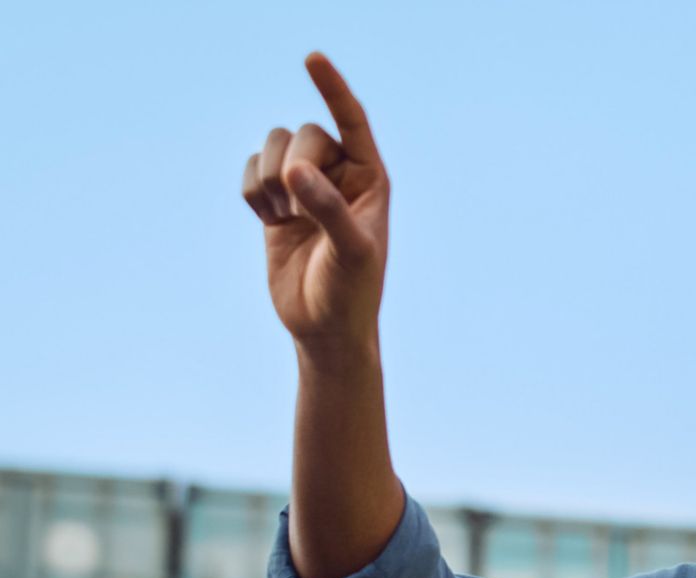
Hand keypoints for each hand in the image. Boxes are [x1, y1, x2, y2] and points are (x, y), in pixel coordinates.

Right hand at [240, 54, 389, 354]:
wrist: (324, 327)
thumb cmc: (351, 291)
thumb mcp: (350, 251)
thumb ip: (327, 208)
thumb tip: (294, 171)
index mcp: (371, 180)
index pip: (352, 121)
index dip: (332, 88)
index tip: (312, 57)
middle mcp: (339, 176)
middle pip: (302, 132)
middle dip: (292, 165)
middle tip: (298, 209)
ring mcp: (306, 187)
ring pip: (272, 146)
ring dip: (268, 179)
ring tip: (285, 219)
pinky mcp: (276, 203)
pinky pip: (249, 170)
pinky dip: (251, 192)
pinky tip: (268, 222)